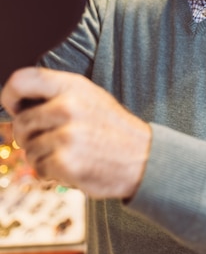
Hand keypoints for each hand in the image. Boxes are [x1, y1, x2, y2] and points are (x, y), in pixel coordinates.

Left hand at [0, 67, 151, 198]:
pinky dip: (51, 173)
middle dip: (29, 136)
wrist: (143, 157)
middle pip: (21, 122)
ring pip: (28, 150)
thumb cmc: (111, 128)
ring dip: (42, 157)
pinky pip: (39, 169)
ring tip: (69, 153)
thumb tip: (16, 102)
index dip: (9, 94)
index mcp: (72, 87)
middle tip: (51, 140)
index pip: (24, 79)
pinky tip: (73, 167)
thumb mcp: (89, 97)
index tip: (13, 106)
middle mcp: (67, 107)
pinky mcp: (66, 162)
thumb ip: (56, 95)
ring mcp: (67, 135)